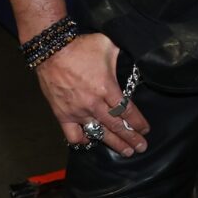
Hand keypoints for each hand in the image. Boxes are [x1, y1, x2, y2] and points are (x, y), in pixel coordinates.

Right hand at [34, 33, 149, 156]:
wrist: (52, 51)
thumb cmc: (81, 47)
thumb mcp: (108, 45)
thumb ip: (123, 54)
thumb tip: (137, 53)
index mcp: (107, 87)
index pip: (126, 110)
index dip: (137, 122)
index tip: (145, 130)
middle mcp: (94, 104)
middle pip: (116, 125)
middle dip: (130, 138)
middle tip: (141, 147)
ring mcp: (77, 112)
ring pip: (98, 133)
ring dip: (113, 143)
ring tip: (125, 152)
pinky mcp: (62, 115)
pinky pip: (73, 135)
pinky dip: (83, 140)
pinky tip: (90, 142)